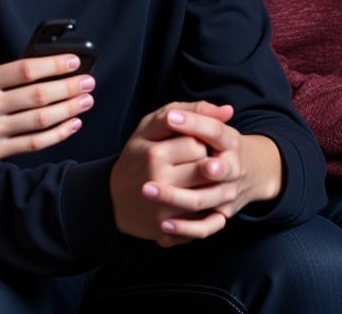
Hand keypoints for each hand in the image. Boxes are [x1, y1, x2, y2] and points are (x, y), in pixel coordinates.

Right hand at [0, 7, 94, 176]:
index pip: (24, 71)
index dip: (53, 65)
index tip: (74, 60)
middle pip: (38, 96)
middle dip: (68, 87)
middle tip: (89, 81)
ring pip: (40, 121)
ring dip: (68, 110)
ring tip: (86, 100)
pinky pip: (32, 144)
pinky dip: (56, 135)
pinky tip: (71, 125)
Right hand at [110, 100, 234, 246]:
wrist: (113, 198)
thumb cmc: (137, 156)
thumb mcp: (151, 126)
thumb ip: (189, 111)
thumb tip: (228, 110)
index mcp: (154, 153)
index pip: (197, 144)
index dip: (198, 143)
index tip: (188, 145)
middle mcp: (160, 182)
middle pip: (207, 169)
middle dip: (206, 165)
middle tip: (193, 164)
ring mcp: (165, 209)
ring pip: (209, 196)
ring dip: (210, 188)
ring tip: (197, 182)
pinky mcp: (169, 231)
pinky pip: (205, 224)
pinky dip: (209, 215)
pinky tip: (202, 204)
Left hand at [147, 107, 281, 225]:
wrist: (248, 174)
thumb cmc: (216, 144)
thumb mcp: (207, 124)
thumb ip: (200, 111)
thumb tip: (215, 107)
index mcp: (229, 141)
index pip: (215, 131)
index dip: (194, 123)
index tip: (170, 117)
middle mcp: (232, 169)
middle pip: (214, 169)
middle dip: (193, 168)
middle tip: (156, 162)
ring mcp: (226, 194)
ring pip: (203, 200)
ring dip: (175, 197)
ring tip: (147, 190)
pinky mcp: (220, 215)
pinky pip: (205, 227)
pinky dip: (186, 228)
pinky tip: (163, 225)